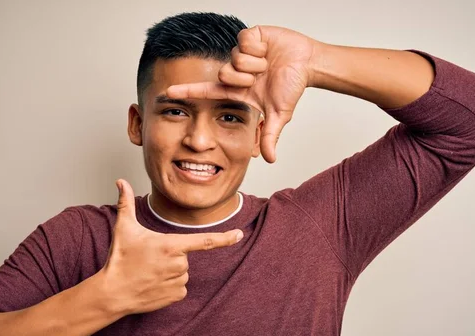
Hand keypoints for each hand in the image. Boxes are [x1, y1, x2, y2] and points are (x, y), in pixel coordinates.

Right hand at [100, 179, 243, 314]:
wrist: (112, 293)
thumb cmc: (119, 259)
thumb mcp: (124, 228)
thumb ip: (126, 202)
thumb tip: (121, 181)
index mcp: (171, 245)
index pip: (205, 241)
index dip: (224, 238)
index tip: (239, 235)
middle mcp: (178, 264)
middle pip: (184, 256)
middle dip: (171, 256)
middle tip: (149, 259)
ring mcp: (178, 282)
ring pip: (182, 272)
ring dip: (169, 271)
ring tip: (148, 272)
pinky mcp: (176, 296)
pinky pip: (179, 287)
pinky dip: (169, 286)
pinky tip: (153, 285)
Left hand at [166, 26, 317, 162]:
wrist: (307, 62)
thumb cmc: (292, 85)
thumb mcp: (279, 114)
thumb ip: (269, 136)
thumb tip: (270, 160)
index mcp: (237, 88)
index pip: (207, 91)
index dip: (187, 91)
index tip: (167, 93)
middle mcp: (235, 71)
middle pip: (224, 74)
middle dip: (244, 78)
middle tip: (259, 77)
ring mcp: (240, 53)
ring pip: (234, 59)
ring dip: (254, 63)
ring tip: (267, 63)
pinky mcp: (248, 36)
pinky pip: (243, 42)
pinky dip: (258, 48)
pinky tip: (267, 49)